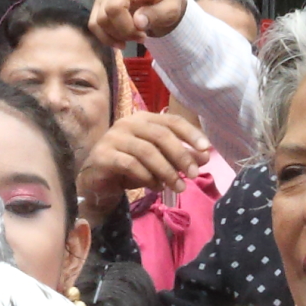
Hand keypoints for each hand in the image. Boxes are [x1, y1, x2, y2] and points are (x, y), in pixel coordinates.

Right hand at [80, 105, 210, 220]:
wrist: (98, 182)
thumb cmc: (131, 168)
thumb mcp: (160, 162)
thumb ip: (180, 156)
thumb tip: (206, 156)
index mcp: (144, 118)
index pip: (171, 121)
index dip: (191, 134)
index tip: (206, 149)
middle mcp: (127, 123)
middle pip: (160, 135)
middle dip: (181, 156)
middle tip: (194, 174)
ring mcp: (113, 138)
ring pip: (146, 151)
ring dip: (166, 171)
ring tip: (178, 187)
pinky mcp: (103, 155)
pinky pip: (130, 165)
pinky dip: (147, 177)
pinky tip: (156, 187)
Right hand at [90, 0, 189, 54]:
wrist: (161, 5)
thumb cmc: (167, 5)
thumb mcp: (172, 11)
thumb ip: (158, 14)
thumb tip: (138, 22)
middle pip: (112, 9)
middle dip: (126, 30)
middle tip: (142, 38)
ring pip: (100, 20)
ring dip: (116, 36)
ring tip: (134, 38)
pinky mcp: (100, 5)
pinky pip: (94, 24)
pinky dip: (106, 38)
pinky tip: (120, 42)